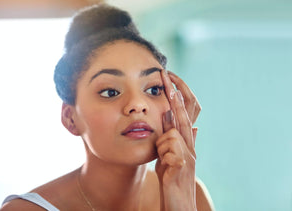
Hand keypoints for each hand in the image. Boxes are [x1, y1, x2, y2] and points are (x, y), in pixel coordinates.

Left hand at [155, 70, 199, 210]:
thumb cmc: (170, 177)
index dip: (176, 97)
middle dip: (175, 96)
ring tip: (164, 161)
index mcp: (184, 142)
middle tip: (167, 77)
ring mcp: (189, 155)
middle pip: (184, 116)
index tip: (168, 80)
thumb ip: (169, 137)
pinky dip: (164, 157)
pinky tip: (166, 170)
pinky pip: (170, 151)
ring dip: (162, 146)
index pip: (183, 115)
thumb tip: (170, 118)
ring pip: (173, 134)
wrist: (178, 202)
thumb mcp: (166, 155)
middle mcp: (190, 146)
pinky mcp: (183, 165)